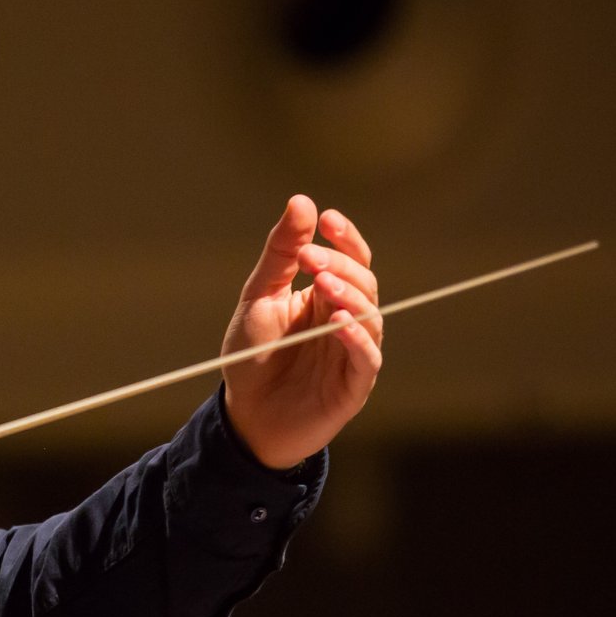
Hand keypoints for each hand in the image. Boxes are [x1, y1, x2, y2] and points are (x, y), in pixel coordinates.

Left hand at [221, 195, 383, 469]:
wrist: (245, 415)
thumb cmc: (253, 355)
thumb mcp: (259, 297)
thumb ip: (280, 254)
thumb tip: (302, 201)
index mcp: (326, 296)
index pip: (351, 259)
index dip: (345, 238)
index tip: (326, 218)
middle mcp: (345, 320)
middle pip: (363, 282)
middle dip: (339, 265)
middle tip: (308, 259)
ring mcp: (353, 352)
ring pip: (370, 316)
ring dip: (350, 296)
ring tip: (323, 284)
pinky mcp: (353, 385)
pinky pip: (367, 358)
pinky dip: (356, 339)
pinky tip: (337, 323)